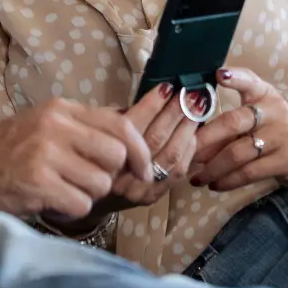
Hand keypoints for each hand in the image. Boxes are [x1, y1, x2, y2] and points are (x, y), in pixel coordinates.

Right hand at [0, 98, 152, 220]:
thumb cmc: (2, 153)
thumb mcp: (41, 126)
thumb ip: (80, 128)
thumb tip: (129, 138)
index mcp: (59, 108)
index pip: (119, 125)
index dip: (139, 151)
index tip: (142, 169)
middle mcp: (54, 125)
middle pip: (116, 155)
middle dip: (109, 176)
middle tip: (86, 183)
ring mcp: (46, 153)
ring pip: (100, 184)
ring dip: (86, 195)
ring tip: (58, 190)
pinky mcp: (38, 182)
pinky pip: (81, 205)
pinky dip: (70, 210)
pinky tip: (48, 201)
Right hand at [101, 83, 200, 211]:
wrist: (90, 200)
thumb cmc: (90, 157)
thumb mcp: (94, 131)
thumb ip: (114, 118)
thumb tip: (147, 99)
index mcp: (101, 151)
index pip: (131, 124)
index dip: (151, 105)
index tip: (166, 87)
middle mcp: (120, 173)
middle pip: (154, 139)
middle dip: (174, 113)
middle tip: (188, 94)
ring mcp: (138, 188)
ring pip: (170, 155)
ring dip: (187, 129)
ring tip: (196, 108)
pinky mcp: (152, 197)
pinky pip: (177, 172)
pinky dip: (188, 150)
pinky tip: (194, 134)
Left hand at [187, 68, 287, 192]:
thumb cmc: (273, 130)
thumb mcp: (258, 115)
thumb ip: (231, 118)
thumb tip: (190, 131)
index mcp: (263, 94)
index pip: (249, 80)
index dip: (235, 77)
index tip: (219, 75)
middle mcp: (274, 111)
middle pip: (233, 122)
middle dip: (204, 138)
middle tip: (184, 149)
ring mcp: (282, 136)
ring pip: (238, 152)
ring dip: (212, 167)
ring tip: (195, 175)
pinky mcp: (287, 160)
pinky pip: (250, 172)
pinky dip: (228, 180)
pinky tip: (214, 184)